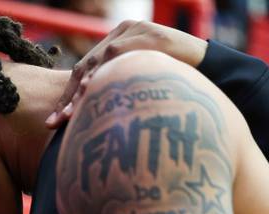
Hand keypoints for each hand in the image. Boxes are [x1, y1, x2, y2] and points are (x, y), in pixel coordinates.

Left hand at [46, 20, 208, 127]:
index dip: (68, 98)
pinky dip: (102, 76)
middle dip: (68, 98)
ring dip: (82, 91)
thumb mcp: (141, 91)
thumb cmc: (177, 88)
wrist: (215, 72)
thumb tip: (94, 126)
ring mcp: (133, 31)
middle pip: (85, 67)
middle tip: (54, 123)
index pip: (84, 72)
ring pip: (96, 62)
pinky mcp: (146, 35)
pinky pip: (115, 55)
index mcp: (116, 44)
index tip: (53, 123)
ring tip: (71, 116)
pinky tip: (94, 95)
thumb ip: (120, 96)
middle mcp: (121, 34)